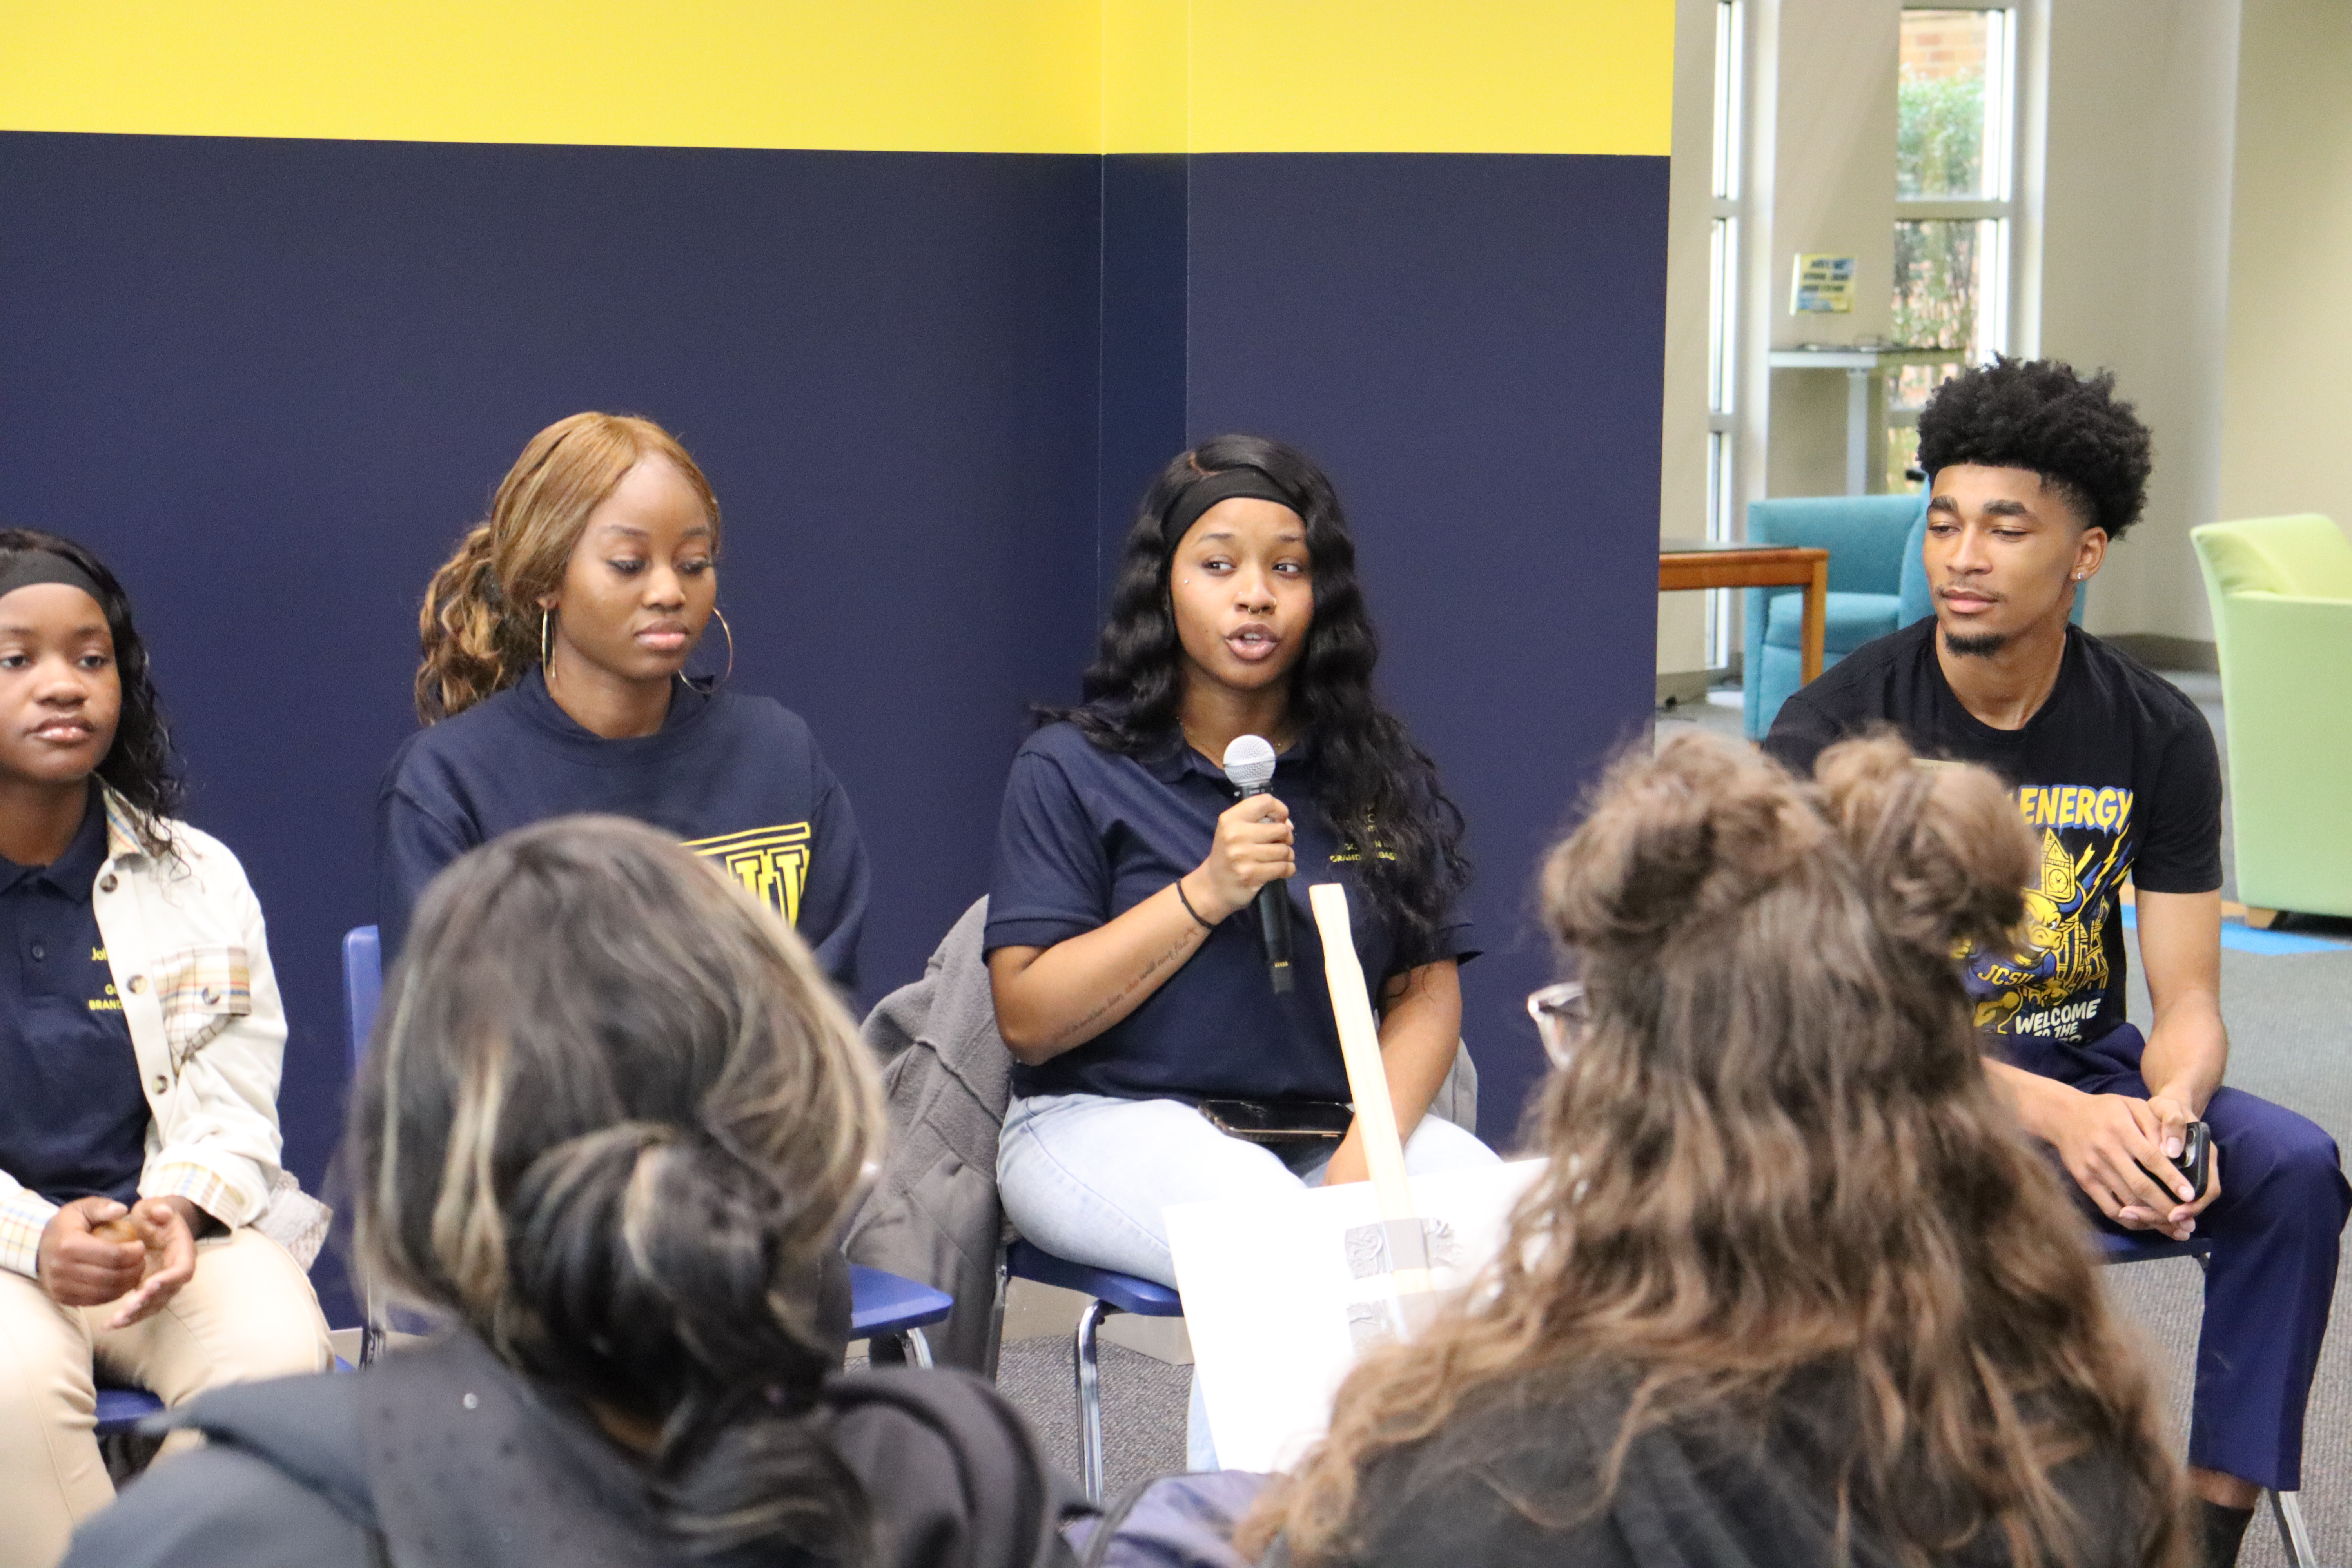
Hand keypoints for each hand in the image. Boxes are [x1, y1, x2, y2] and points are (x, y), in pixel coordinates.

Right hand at [37, 1197, 148, 1308]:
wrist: (39, 1246)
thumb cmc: (67, 1224)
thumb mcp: (82, 1208)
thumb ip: (102, 1207)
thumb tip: (122, 1210)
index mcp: (69, 1244)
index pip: (112, 1255)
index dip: (133, 1253)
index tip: (141, 1246)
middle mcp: (61, 1268)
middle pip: (110, 1276)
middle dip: (133, 1270)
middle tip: (142, 1261)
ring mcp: (59, 1286)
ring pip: (104, 1292)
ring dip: (126, 1284)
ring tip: (135, 1271)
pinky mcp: (61, 1298)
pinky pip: (94, 1301)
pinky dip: (113, 1294)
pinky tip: (122, 1282)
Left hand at [106, 1198, 200, 1327]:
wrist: (151, 1226)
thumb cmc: (151, 1216)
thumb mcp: (153, 1207)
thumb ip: (158, 1208)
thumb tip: (163, 1212)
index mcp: (182, 1250)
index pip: (183, 1269)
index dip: (168, 1279)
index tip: (148, 1284)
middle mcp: (176, 1271)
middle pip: (168, 1293)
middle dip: (148, 1302)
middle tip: (127, 1307)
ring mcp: (163, 1284)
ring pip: (154, 1305)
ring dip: (136, 1314)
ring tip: (115, 1320)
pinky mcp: (149, 1292)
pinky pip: (141, 1309)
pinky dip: (127, 1318)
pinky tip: (108, 1325)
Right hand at [1190, 793, 1295, 921]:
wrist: (1212, 886)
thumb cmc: (1228, 855)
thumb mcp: (1234, 830)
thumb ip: (1259, 821)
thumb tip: (1288, 825)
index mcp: (1230, 819)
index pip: (1265, 801)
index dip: (1280, 810)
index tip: (1280, 821)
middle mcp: (1235, 834)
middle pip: (1281, 829)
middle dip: (1286, 838)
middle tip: (1279, 844)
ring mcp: (1242, 856)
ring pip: (1284, 850)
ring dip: (1288, 856)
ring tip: (1279, 859)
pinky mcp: (1251, 875)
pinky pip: (1283, 868)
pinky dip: (1288, 869)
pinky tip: (1282, 870)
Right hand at [2045, 1087, 2210, 1237]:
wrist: (2063, 1115)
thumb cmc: (2107, 1110)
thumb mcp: (2134, 1105)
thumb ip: (2156, 1124)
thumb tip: (2174, 1154)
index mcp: (2121, 1128)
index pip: (2151, 1158)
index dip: (2172, 1179)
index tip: (2191, 1196)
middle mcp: (2106, 1150)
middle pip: (2140, 1186)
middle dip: (2167, 1208)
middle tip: (2188, 1224)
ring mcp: (2093, 1168)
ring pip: (2127, 1201)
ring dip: (2153, 1219)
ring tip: (2175, 1230)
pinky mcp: (2084, 1181)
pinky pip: (2109, 1208)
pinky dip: (2130, 1220)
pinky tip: (2147, 1224)